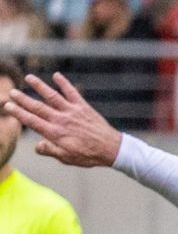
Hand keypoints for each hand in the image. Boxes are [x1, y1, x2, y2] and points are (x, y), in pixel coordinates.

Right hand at [4, 73, 123, 167]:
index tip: (8, 106)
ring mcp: (72, 112)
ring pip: (52, 96)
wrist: (111, 149)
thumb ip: (51, 151)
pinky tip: (56, 75)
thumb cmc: (88, 155)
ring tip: (29, 77)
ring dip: (40, 86)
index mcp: (55, 133)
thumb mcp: (67, 158)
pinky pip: (72, 93)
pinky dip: (64, 83)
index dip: (19, 113)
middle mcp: (61, 120)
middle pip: (38, 107)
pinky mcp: (83, 107)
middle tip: (12, 92)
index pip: (32, 121)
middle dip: (23, 99)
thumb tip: (37, 146)